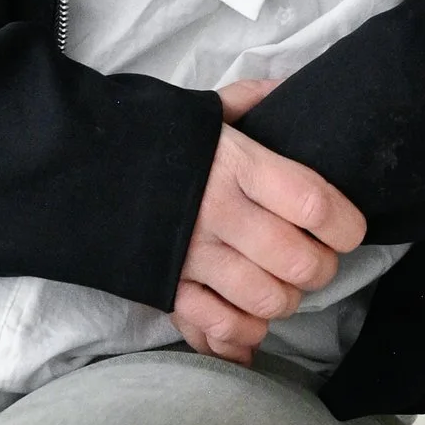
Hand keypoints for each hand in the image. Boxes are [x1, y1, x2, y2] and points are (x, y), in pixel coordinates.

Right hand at [170, 79, 366, 364]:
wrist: (75, 163)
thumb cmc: (151, 137)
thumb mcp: (205, 109)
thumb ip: (253, 100)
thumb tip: (292, 89)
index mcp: (236, 164)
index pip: (314, 204)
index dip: (345, 225)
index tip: (349, 229)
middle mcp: (218, 213)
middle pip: (299, 262)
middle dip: (320, 268)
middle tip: (315, 259)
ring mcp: (191, 256)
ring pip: (266, 300)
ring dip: (285, 301)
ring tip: (281, 286)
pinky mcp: (166, 287)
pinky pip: (218, 326)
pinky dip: (243, 335)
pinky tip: (251, 323)